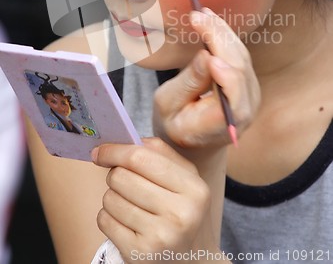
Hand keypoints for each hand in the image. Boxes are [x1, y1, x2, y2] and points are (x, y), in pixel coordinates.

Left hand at [92, 138, 225, 262]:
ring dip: (112, 197)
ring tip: (129, 203)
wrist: (192, 259)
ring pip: (110, 199)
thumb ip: (160, 152)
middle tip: (123, 180)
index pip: (140, 158)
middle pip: (121, 177)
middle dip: (115, 174)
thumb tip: (124, 140)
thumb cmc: (183, 209)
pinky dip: (108, 216)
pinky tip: (124, 221)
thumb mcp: (185, 178)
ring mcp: (159, 237)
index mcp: (193, 188)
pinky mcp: (139, 254)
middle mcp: (180, 213)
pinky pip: (104, 221)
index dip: (115, 150)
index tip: (101, 150)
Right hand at [154, 7, 260, 147]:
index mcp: (219, 126)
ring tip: (202, 14)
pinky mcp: (249, 84)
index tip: (207, 54)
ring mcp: (251, 97)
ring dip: (223, 33)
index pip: (233, 101)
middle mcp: (242, 113)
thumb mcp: (167, 105)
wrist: (193, 137)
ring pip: (242, 58)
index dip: (226, 77)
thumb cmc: (174, 121)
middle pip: (239, 71)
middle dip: (219, 40)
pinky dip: (226, 37)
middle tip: (196, 16)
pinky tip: (211, 22)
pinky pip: (241, 55)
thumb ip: (188, 83)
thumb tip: (207, 56)